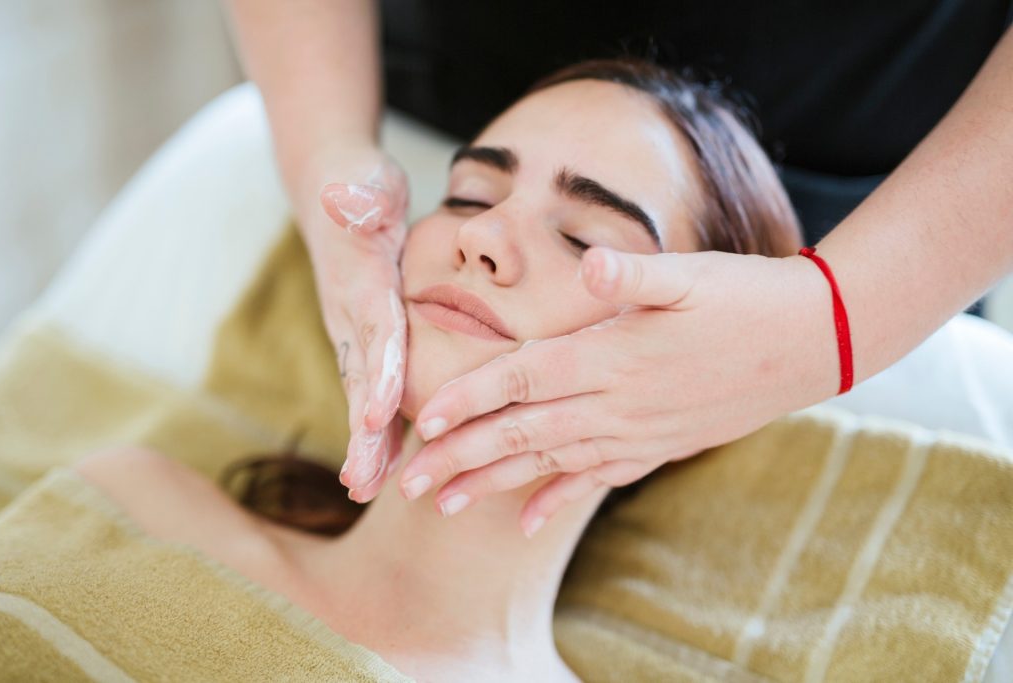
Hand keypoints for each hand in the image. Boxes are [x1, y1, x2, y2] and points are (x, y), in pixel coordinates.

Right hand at [295, 146, 409, 501]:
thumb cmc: (358, 186)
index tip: (380, 412)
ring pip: (360, 392)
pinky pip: (371, 386)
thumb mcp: (364, 182)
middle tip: (362, 484)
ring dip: (364, 441)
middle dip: (361, 431)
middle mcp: (349, 314)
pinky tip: (386, 464)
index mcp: (360, 281)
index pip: (373, 330)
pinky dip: (376, 426)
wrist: (332, 188)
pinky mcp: (363, 337)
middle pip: (359, 378)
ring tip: (366, 490)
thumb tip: (345, 199)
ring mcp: (351, 330)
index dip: (378, 371)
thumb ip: (357, 197)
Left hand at [397, 246, 837, 535]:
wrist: (813, 343)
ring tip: (445, 505)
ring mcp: (638, 430)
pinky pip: (599, 478)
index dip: (470, 398)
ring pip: (550, 463)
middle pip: (522, 432)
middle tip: (408, 483)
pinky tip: (529, 521)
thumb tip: (590, 259)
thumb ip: (634, 273)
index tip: (422, 421)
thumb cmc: (747, 297)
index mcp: (612, 355)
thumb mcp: (691, 273)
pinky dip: (560, 498)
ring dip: (494, 485)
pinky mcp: (659, 443)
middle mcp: (617, 403)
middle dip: (461, 457)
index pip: (523, 379)